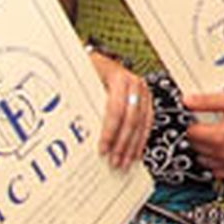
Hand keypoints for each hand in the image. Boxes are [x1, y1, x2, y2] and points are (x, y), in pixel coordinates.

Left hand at [88, 52, 151, 168]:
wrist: (102, 60)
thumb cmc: (91, 71)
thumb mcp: (85, 80)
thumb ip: (82, 100)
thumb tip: (75, 127)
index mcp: (119, 78)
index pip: (116, 110)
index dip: (110, 132)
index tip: (103, 149)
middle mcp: (135, 84)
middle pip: (132, 120)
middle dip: (123, 144)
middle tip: (115, 162)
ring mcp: (144, 92)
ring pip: (142, 124)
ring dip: (133, 147)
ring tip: (124, 163)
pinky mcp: (147, 100)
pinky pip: (148, 123)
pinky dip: (141, 140)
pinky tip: (135, 153)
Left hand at [184, 91, 223, 177]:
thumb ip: (207, 101)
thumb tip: (187, 101)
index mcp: (219, 137)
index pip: (191, 134)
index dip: (190, 124)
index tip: (193, 119)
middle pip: (196, 148)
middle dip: (196, 137)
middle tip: (201, 126)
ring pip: (205, 162)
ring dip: (203, 152)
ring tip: (210, 139)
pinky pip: (219, 173)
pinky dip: (215, 166)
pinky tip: (219, 155)